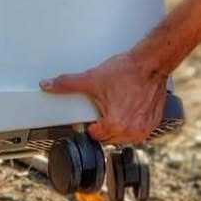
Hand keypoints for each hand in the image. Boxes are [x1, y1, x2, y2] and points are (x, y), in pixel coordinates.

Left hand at [40, 50, 166, 143]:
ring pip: (123, 135)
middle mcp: (131, 132)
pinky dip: (132, 121)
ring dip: (118, 124)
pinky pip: (137, 129)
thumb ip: (66, 84)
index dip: (91, 122)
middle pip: (108, 136)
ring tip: (119, 103)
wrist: (151, 63)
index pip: (94, 135)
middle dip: (104, 123)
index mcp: (115, 125)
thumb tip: (47, 85)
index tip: (94, 111)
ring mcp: (144, 129)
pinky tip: (130, 106)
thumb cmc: (127, 71)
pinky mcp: (153, 123)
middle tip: (107, 103)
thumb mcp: (92, 78)